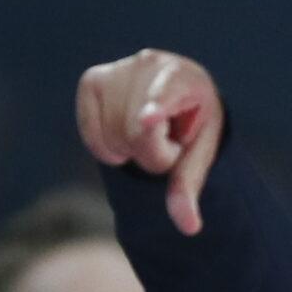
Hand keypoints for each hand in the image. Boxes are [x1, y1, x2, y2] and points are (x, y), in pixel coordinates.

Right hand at [78, 49, 225, 235]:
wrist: (176, 95)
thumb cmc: (192, 125)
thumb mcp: (199, 153)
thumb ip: (189, 185)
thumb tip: (188, 227)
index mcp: (186, 78)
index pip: (167, 97)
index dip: (156, 109)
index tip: (150, 121)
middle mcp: (150, 64)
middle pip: (136, 134)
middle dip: (151, 154)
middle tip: (166, 142)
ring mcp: (118, 69)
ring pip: (112, 136)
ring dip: (129, 151)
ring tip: (147, 133)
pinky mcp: (92, 80)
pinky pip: (92, 134)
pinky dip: (107, 147)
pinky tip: (124, 133)